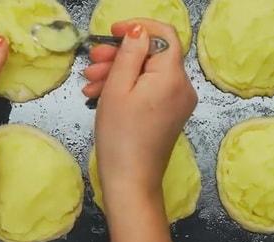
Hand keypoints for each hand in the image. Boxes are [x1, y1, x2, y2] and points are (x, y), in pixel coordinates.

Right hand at [83, 20, 196, 215]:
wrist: (131, 181)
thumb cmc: (120, 137)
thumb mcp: (117, 88)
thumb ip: (130, 54)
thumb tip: (139, 31)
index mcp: (173, 76)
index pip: (164, 35)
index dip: (138, 28)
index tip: (112, 32)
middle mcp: (183, 87)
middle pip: (154, 56)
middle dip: (121, 55)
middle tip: (92, 62)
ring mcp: (178, 103)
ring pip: (148, 74)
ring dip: (119, 73)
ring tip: (90, 84)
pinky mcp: (170, 116)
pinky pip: (150, 91)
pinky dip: (128, 89)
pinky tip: (102, 96)